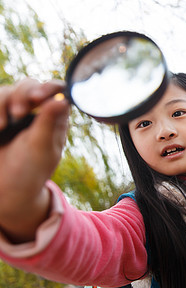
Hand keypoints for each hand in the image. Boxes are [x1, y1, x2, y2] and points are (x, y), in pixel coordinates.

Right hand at [0, 78, 69, 242]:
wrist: (5, 188)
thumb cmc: (30, 170)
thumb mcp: (41, 147)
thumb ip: (48, 122)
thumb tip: (63, 100)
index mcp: (54, 117)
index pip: (57, 90)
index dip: (49, 87)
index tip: (37, 98)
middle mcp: (36, 111)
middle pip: (29, 85)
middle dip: (22, 94)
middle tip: (19, 113)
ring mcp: (14, 112)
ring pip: (7, 91)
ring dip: (2, 103)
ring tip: (2, 126)